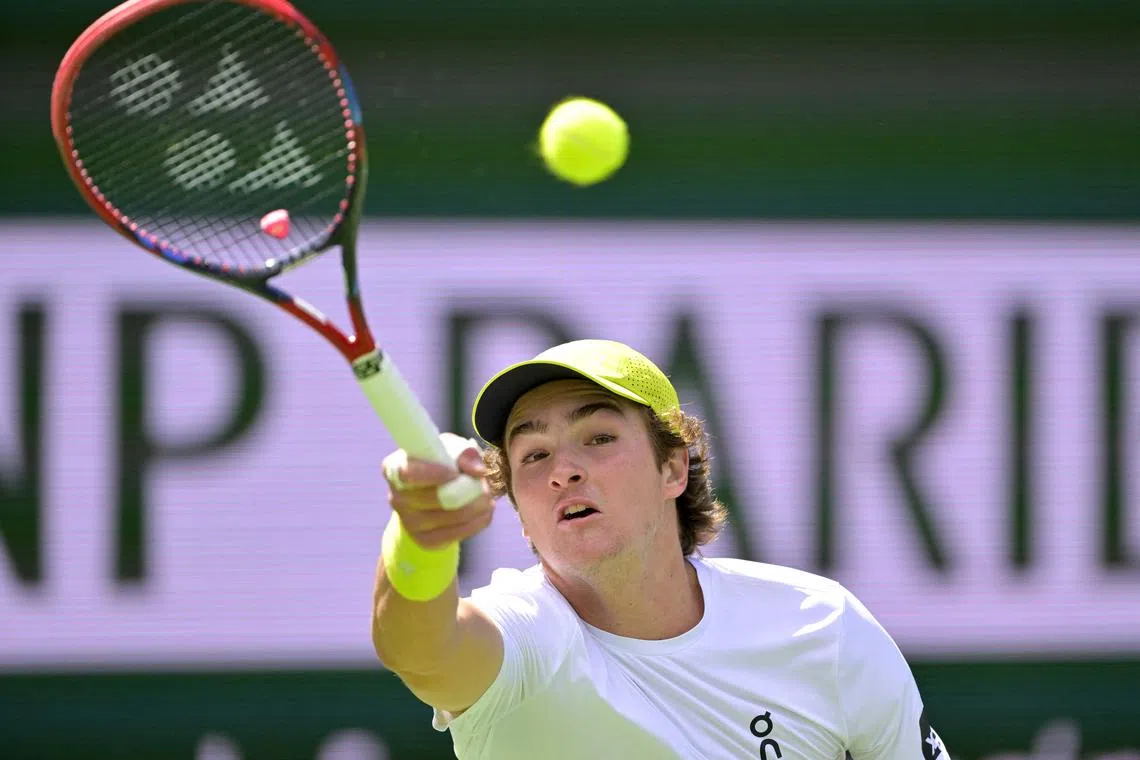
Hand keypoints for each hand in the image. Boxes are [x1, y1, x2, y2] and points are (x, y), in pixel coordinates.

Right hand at [382, 433, 494, 549]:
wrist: (434, 497)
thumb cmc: (442, 464)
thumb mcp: (452, 449)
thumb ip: (465, 452)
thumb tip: (477, 470)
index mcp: (394, 468)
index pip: (408, 473)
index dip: (434, 473)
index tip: (454, 472)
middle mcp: (396, 497)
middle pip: (436, 498)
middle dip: (468, 490)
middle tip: (484, 485)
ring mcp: (408, 523)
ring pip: (452, 516)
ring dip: (478, 506)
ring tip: (486, 497)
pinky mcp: (425, 541)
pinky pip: (458, 533)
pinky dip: (478, 521)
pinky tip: (483, 512)